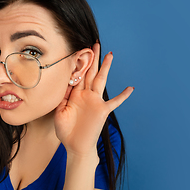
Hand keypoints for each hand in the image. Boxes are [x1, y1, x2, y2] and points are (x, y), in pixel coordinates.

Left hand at [54, 42, 133, 157]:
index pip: (78, 75)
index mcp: (75, 94)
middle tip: (95, 44)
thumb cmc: (65, 130)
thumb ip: (62, 97)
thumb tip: (63, 82)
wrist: (74, 146)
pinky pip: (114, 102)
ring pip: (101, 80)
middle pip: (90, 72)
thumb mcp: (59, 111)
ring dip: (105, 67)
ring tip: (109, 54)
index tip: (79, 49)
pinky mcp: (102, 111)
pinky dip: (122, 96)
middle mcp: (86, 95)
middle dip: (92, 58)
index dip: (79, 63)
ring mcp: (95, 102)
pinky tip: (130, 89)